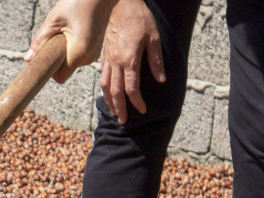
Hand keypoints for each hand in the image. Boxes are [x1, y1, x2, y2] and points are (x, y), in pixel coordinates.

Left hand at [27, 0, 119, 82]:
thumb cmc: (79, 2)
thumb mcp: (54, 20)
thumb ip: (40, 41)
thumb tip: (28, 59)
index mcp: (79, 52)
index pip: (59, 77)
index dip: (50, 70)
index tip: (44, 57)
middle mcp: (89, 57)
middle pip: (64, 70)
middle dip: (56, 58)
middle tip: (56, 36)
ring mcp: (94, 54)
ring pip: (71, 63)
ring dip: (64, 52)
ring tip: (67, 31)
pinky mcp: (96, 49)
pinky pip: (78, 56)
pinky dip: (71, 48)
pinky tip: (73, 32)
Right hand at [100, 0, 164, 122]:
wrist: (119, 4)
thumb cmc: (139, 18)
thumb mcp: (153, 37)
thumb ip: (156, 61)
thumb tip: (160, 80)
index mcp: (129, 59)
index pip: (131, 87)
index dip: (137, 101)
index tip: (142, 110)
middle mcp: (116, 62)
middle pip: (116, 92)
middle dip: (120, 108)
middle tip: (123, 121)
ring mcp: (108, 60)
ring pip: (106, 86)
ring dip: (109, 102)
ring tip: (114, 112)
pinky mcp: (104, 56)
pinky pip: (103, 77)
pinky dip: (105, 89)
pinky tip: (108, 95)